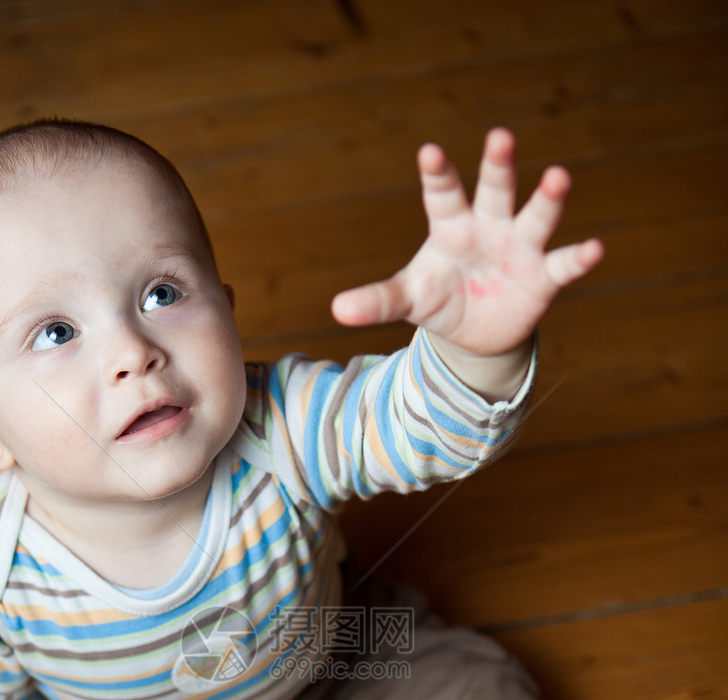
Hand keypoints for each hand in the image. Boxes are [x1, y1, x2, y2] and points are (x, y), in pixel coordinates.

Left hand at [331, 127, 602, 360]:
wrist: (477, 329)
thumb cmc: (441, 297)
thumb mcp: (408, 298)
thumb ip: (378, 300)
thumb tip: (337, 309)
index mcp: (452, 225)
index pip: (443, 194)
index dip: (438, 174)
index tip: (428, 152)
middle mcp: (490, 226)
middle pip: (495, 190)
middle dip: (498, 165)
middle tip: (499, 136)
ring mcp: (520, 248)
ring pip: (536, 216)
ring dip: (548, 198)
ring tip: (558, 176)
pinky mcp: (544, 277)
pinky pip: (564, 263)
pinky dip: (580, 257)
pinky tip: (596, 247)